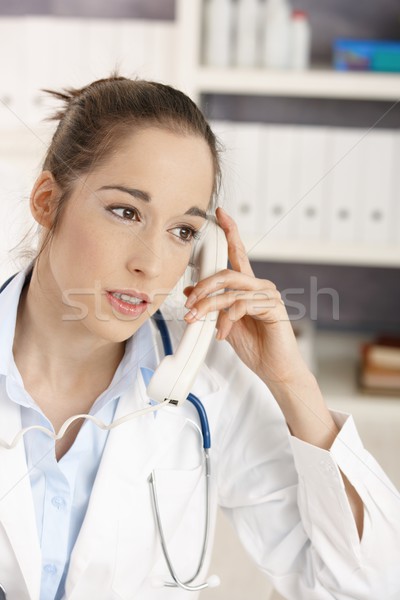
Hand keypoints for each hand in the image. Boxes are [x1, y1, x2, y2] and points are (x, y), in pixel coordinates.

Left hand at [183, 207, 308, 386]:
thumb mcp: (224, 323)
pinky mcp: (272, 307)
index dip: (230, 231)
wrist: (275, 369)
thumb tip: (191, 293)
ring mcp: (268, 295)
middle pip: (226, 272)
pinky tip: (223, 333)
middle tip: (189, 304)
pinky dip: (226, 320)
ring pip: (230, 290)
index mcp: (248, 287)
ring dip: (208, 306)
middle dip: (202, 286)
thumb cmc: (255, 346)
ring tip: (197, 320)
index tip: (220, 213)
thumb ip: (212, 306)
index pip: (238, 253)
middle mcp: (260, 286)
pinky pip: (241, 305)